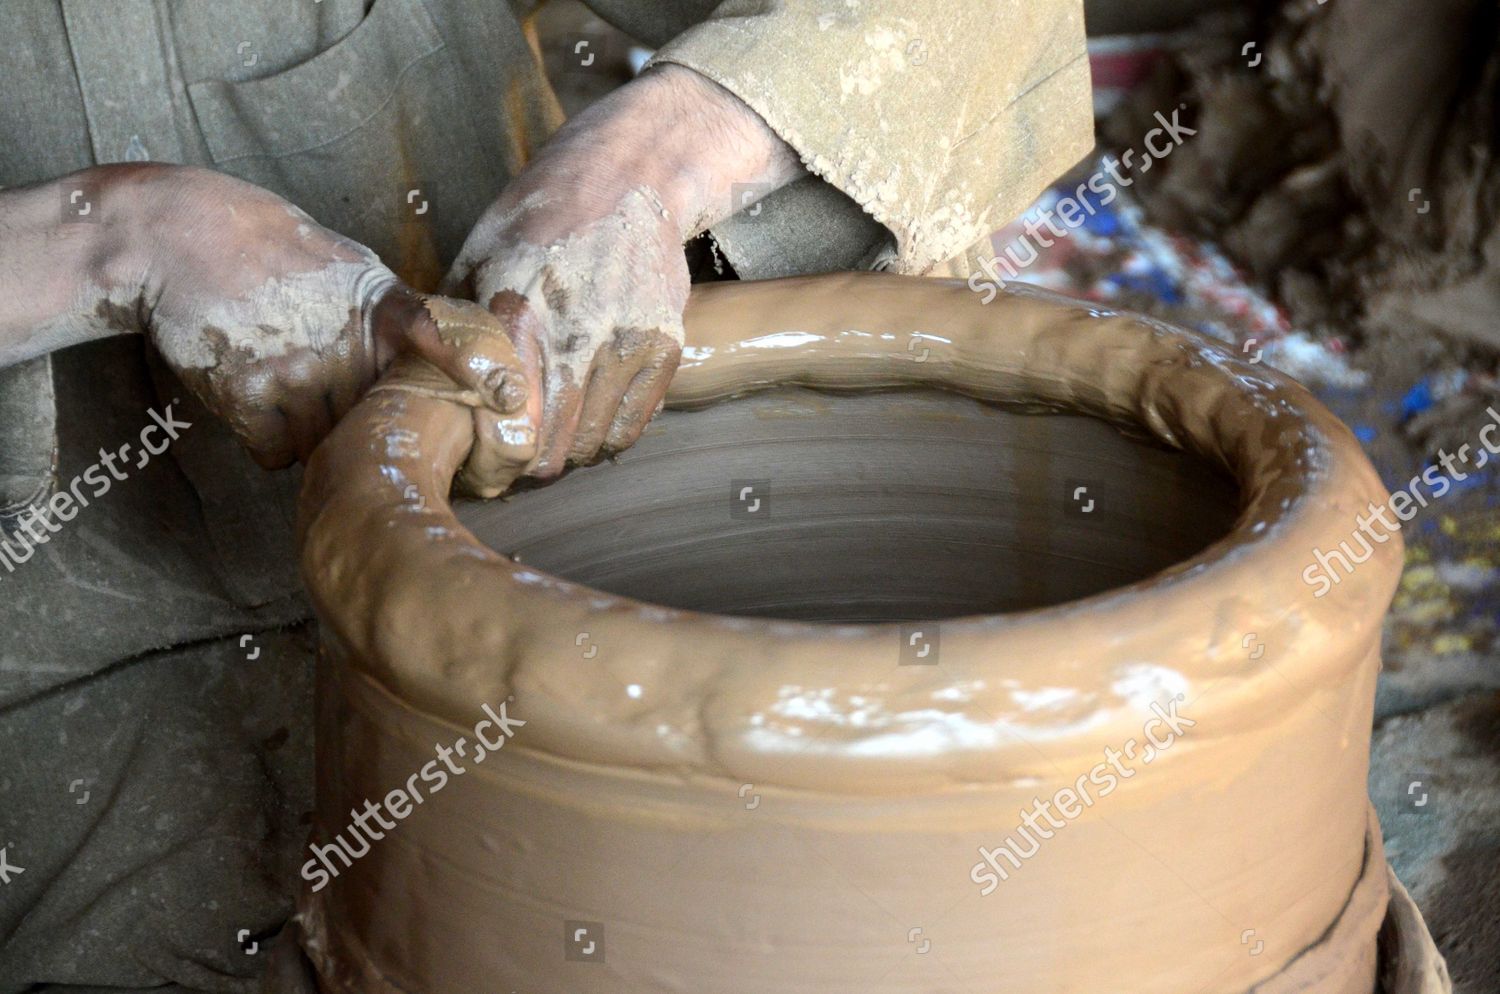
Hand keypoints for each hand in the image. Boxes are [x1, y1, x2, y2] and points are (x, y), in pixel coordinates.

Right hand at [120, 165, 531, 476]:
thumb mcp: (352, 267)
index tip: (509, 397)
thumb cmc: (273, 250)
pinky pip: (276, 454)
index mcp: (378, 306)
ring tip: (283, 375)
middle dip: (361, 419)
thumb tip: (440, 366)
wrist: (181, 237)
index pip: (437, 341)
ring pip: (326, 445)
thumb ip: (395, 318)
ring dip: (310, 429)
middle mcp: (346, 343)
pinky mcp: (250, 398)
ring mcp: (299, 373)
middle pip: (377, 421)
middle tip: (324, 380)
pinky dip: (265, 438)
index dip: (475, 371)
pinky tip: (252, 389)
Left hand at [444, 64, 803, 477]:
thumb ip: (454, 322)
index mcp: (518, 310)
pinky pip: (632, 425)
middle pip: (552, 444)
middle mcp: (576, 331)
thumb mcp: (479, 255)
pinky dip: (607, 437)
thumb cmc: (541, 216)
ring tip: (552, 442)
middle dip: (529, 466)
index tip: (484, 463)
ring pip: (592, 442)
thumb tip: (421, 384)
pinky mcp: (663, 345)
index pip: (507, 420)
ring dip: (569, 452)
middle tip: (516, 466)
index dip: (494, 454)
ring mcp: (626, 341)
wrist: (626, 177)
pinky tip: (588, 424)